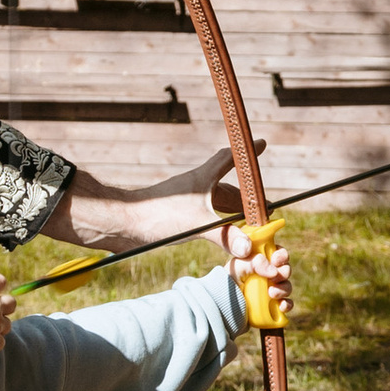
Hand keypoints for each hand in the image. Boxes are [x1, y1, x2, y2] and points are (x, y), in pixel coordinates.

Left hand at [46, 146, 244, 254]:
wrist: (123, 223)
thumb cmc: (156, 216)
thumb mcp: (196, 225)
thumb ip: (225, 236)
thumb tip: (248, 247)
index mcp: (202, 179)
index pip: (229, 159)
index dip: (247, 152)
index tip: (261, 143)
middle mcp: (195, 186)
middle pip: (228, 186)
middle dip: (248, 195)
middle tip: (266, 206)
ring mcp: (186, 201)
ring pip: (217, 201)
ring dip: (235, 209)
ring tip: (250, 221)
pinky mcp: (178, 215)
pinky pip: (207, 215)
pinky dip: (220, 221)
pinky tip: (222, 233)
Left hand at [219, 225, 292, 325]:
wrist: (219, 307)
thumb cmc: (225, 282)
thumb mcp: (238, 266)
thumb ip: (254, 261)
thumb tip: (273, 270)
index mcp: (257, 261)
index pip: (277, 252)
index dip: (281, 255)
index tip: (276, 260)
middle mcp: (264, 274)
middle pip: (284, 269)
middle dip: (284, 272)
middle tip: (275, 277)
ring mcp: (268, 290)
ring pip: (286, 286)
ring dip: (284, 289)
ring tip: (272, 294)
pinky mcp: (270, 306)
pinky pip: (286, 305)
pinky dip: (287, 304)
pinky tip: (281, 306)